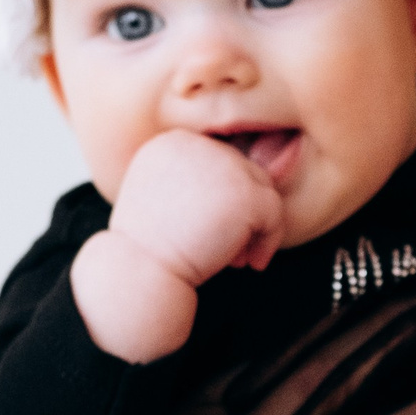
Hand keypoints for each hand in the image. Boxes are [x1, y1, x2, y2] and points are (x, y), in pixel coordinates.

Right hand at [72, 133, 285, 361]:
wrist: (141, 271)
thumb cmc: (148, 250)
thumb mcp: (165, 203)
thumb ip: (198, 186)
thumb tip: (245, 193)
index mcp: (173, 143)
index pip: (219, 162)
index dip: (223, 201)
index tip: (212, 234)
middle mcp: (197, 143)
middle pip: (243, 173)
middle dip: (241, 215)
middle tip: (230, 253)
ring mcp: (222, 164)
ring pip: (263, 191)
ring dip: (256, 228)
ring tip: (239, 260)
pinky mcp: (244, 192)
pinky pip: (274, 212)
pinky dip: (269, 241)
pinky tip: (252, 264)